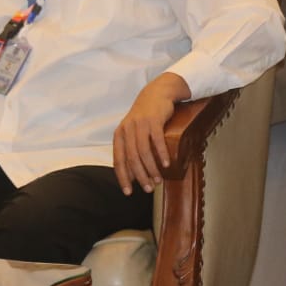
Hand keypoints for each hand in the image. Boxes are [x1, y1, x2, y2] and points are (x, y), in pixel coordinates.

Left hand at [112, 73, 189, 194]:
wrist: (157, 93)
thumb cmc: (145, 117)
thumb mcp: (133, 132)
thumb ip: (130, 150)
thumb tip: (131, 176)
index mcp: (119, 135)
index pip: (118, 160)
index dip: (123, 178)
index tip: (128, 192)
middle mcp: (127, 130)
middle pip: (132, 158)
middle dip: (140, 176)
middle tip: (148, 188)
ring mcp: (140, 124)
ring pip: (143, 151)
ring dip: (151, 168)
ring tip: (158, 179)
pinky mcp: (153, 120)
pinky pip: (156, 140)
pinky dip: (161, 154)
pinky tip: (166, 164)